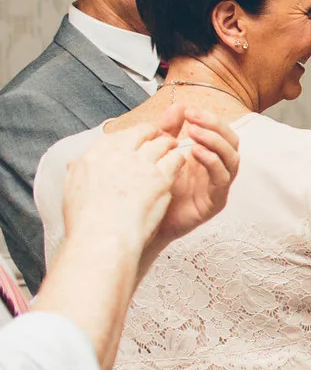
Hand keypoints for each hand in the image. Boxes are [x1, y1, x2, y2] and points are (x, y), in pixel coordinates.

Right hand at [61, 116, 191, 256]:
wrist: (103, 236)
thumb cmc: (87, 221)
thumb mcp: (71, 189)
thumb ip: (78, 171)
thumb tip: (76, 164)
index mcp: (93, 155)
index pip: (116, 136)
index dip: (130, 137)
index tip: (136, 141)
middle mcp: (117, 154)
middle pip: (140, 133)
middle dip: (152, 134)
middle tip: (160, 138)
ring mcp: (140, 164)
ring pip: (161, 143)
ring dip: (168, 144)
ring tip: (173, 148)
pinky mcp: (160, 177)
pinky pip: (175, 159)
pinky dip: (178, 159)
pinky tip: (180, 164)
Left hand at [152, 104, 240, 247]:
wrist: (145, 222)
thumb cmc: (154, 189)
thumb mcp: (160, 153)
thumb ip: (169, 130)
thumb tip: (179, 106)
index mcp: (208, 157)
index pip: (222, 133)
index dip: (210, 120)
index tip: (190, 111)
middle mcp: (218, 170)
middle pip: (232, 143)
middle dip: (215, 127)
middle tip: (194, 119)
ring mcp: (218, 186)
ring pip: (232, 159)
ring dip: (215, 142)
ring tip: (195, 133)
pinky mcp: (215, 201)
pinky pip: (222, 178)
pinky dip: (212, 162)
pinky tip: (195, 152)